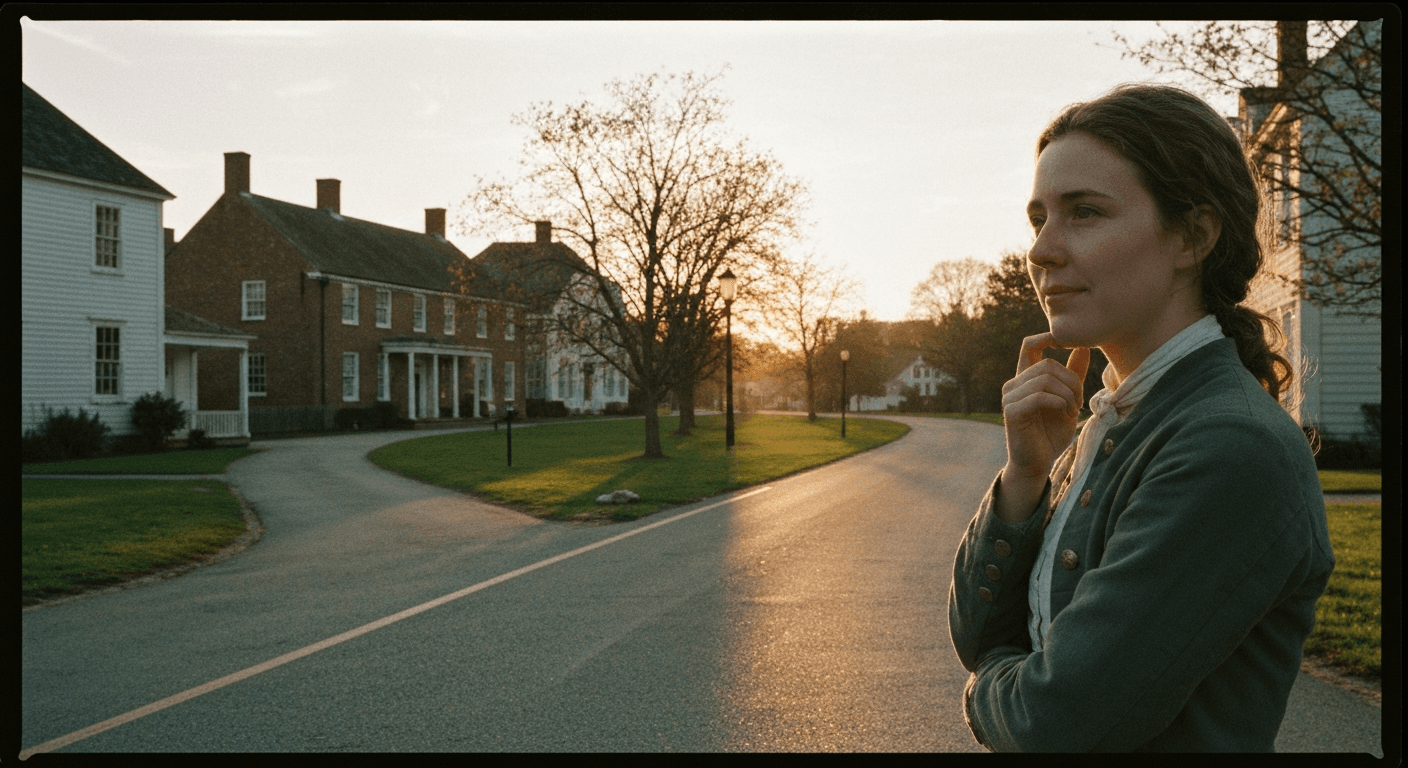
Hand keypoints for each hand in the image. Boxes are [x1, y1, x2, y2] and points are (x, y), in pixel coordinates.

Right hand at [995, 333, 1089, 522]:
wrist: (1038, 463)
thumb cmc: (1051, 433)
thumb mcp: (1068, 400)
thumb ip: (1073, 375)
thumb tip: (1083, 346)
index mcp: (1025, 378)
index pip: (1029, 346)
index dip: (1047, 338)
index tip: (1067, 345)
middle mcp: (1014, 384)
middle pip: (1047, 364)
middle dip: (1071, 380)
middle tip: (1080, 401)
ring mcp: (1010, 397)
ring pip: (1044, 378)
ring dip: (1067, 393)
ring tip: (1073, 409)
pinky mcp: (1012, 412)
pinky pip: (1039, 396)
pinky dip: (1059, 402)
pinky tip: (1065, 413)